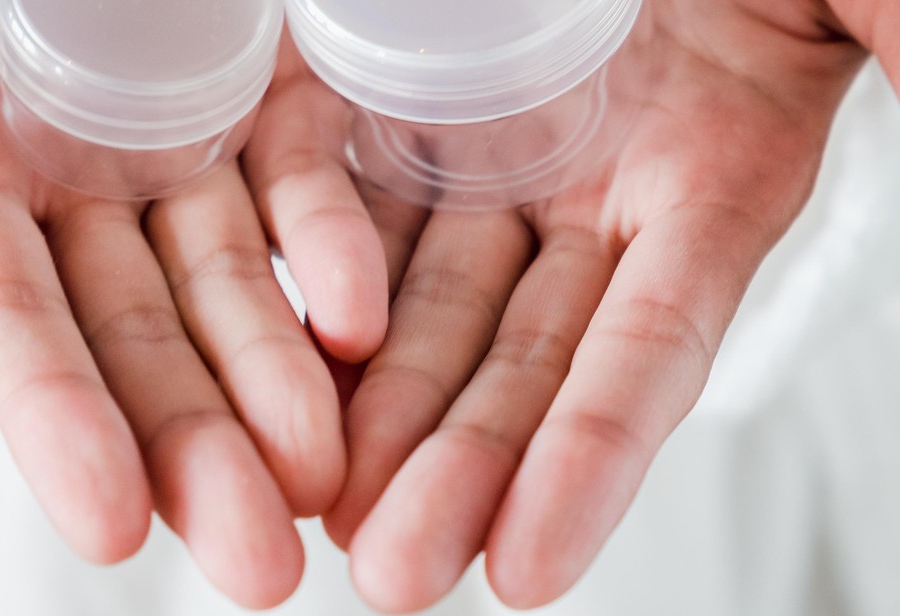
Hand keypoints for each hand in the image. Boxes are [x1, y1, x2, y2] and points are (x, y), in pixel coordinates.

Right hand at [0, 1, 349, 607]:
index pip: (2, 320)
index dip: (49, 421)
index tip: (104, 526)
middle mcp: (61, 176)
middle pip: (130, 342)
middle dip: (190, 454)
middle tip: (258, 572)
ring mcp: (168, 140)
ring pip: (224, 289)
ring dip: (277, 386)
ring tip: (323, 484)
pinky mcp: (257, 95)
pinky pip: (300, 186)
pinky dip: (329, 254)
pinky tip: (361, 323)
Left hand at [248, 0, 868, 609]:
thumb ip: (895, 43)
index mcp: (707, 183)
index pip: (647, 350)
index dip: (592, 459)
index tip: (528, 569)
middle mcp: (586, 198)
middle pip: (517, 361)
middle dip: (458, 473)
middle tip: (393, 575)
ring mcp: (486, 162)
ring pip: (422, 311)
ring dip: (375, 415)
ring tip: (332, 511)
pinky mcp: (394, 109)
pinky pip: (337, 200)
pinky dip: (312, 277)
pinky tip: (295, 367)